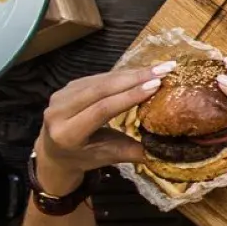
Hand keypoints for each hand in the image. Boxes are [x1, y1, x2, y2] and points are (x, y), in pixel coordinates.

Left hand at [35, 63, 172, 192]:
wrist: (55, 152)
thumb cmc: (85, 157)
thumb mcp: (109, 157)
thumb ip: (136, 152)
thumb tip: (172, 150)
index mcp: (68, 134)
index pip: (101, 110)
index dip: (129, 96)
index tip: (157, 84)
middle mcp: (58, 113)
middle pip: (100, 90)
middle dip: (135, 78)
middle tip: (165, 70)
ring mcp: (60, 97)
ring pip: (101, 80)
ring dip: (132, 73)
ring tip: (159, 68)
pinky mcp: (67, 87)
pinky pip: (98, 77)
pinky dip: (122, 74)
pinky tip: (142, 71)